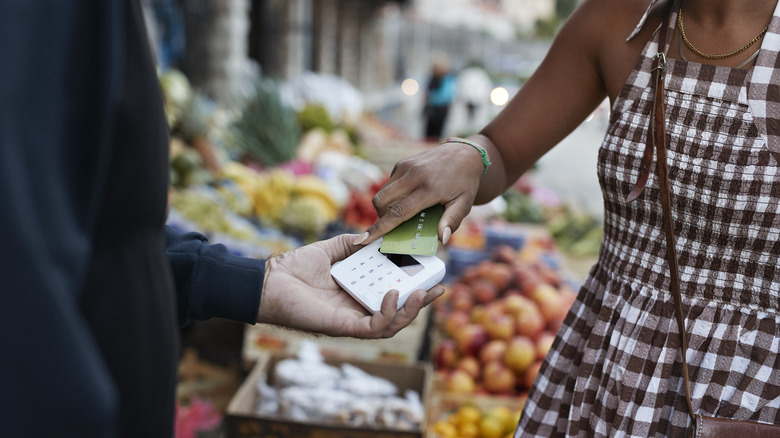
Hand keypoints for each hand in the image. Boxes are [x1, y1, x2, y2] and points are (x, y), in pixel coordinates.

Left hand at [257, 234, 444, 338]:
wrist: (269, 281)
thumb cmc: (294, 267)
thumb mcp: (331, 249)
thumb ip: (353, 243)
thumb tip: (375, 234)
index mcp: (357, 291)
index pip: (393, 292)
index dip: (414, 286)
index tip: (432, 272)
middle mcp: (358, 308)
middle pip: (398, 311)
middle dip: (422, 302)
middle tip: (439, 287)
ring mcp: (352, 319)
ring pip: (392, 324)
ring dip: (411, 311)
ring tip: (423, 294)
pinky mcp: (344, 326)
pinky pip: (374, 327)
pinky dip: (388, 314)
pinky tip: (395, 294)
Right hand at [354, 140, 486, 245]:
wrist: (465, 153)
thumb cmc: (465, 182)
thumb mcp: (464, 203)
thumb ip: (452, 221)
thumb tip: (442, 239)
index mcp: (428, 188)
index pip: (398, 212)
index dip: (379, 228)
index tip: (362, 240)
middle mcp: (413, 175)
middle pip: (382, 202)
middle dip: (381, 218)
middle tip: (394, 227)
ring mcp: (405, 167)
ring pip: (382, 193)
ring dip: (386, 207)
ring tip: (403, 213)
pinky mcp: (402, 163)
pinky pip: (389, 184)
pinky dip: (392, 196)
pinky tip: (408, 198)